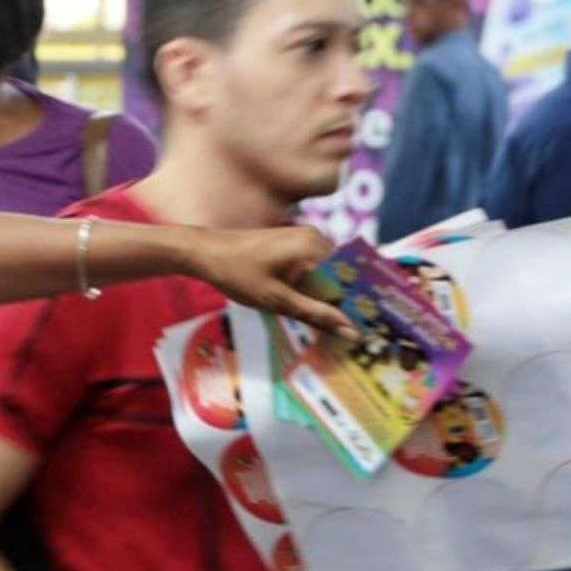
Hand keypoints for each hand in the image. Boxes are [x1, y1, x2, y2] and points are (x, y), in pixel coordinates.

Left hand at [184, 226, 352, 335]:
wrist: (204, 253)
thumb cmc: (238, 274)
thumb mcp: (278, 300)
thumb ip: (315, 314)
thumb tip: (352, 331)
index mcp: (315, 246)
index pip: (351, 278)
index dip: (358, 303)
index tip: (366, 328)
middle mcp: (315, 237)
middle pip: (340, 275)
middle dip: (343, 303)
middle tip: (350, 333)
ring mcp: (303, 238)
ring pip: (326, 274)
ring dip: (326, 297)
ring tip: (333, 326)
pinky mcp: (291, 244)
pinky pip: (312, 268)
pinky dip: (313, 288)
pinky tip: (310, 309)